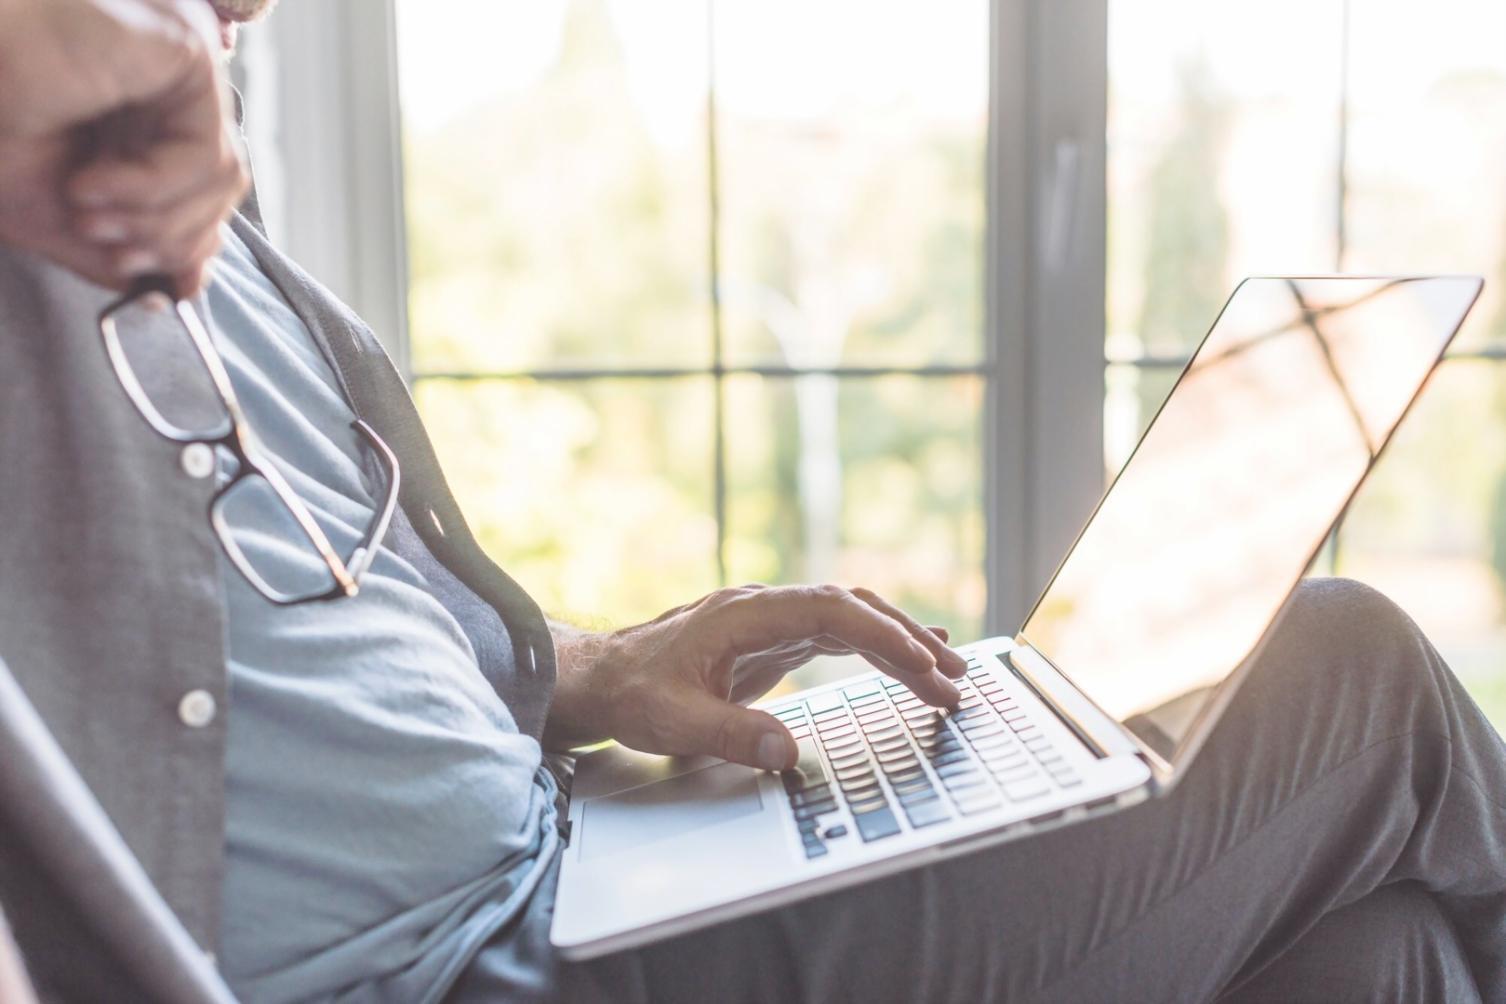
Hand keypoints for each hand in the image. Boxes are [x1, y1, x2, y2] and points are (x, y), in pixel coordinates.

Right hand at [0, 0, 246, 294]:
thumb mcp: (59, 217)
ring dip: (156, 221)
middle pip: (221, 191)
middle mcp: (175, 98)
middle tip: (115, 254)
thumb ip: (123, 258)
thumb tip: (179, 293)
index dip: (185, 248)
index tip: (143, 274)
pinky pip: (206, 149)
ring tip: (88, 215)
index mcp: (148, 127)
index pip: (207, 197)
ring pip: (222, 177)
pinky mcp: (189, 57)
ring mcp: (185, 74)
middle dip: (170, 242)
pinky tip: (92, 182)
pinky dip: (152, 187)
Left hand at [544, 584, 969, 770]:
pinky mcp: (775, 640)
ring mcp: (773, 621)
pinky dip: (876, 647)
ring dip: (899, 644)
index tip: (921, 663)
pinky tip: (908, 658)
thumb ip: (731, 734)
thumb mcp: (674, 721)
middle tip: (954, 680)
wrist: (602, 677)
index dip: (880, 636)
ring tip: (949, 674)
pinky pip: (837, 636)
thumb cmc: (633, 692)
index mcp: (746, 615)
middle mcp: (766, 608)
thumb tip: (789, 753)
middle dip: (906, 641)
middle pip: (852, 610)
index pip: (831, 612)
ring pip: (851, 619)